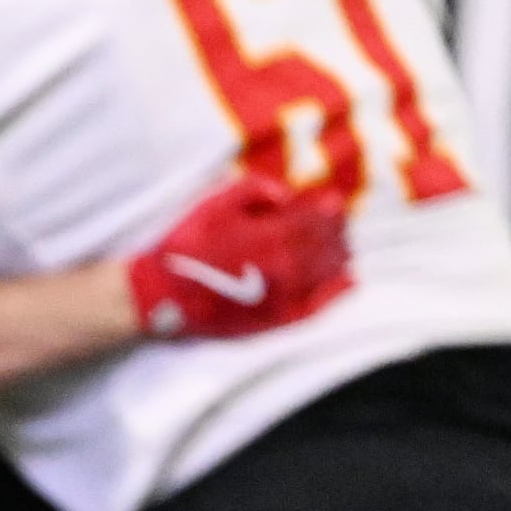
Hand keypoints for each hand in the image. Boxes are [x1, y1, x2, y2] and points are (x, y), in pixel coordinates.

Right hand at [127, 175, 351, 340]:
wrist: (161, 295)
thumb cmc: (186, 245)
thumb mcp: (216, 200)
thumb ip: (256, 189)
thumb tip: (286, 195)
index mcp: (276, 238)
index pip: (317, 220)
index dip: (328, 209)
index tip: (332, 201)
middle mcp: (288, 270)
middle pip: (327, 246)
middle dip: (335, 231)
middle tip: (338, 222)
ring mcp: (284, 298)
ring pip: (327, 274)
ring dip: (339, 256)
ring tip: (343, 245)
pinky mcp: (274, 321)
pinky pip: (316, 307)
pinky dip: (336, 293)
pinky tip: (349, 281)